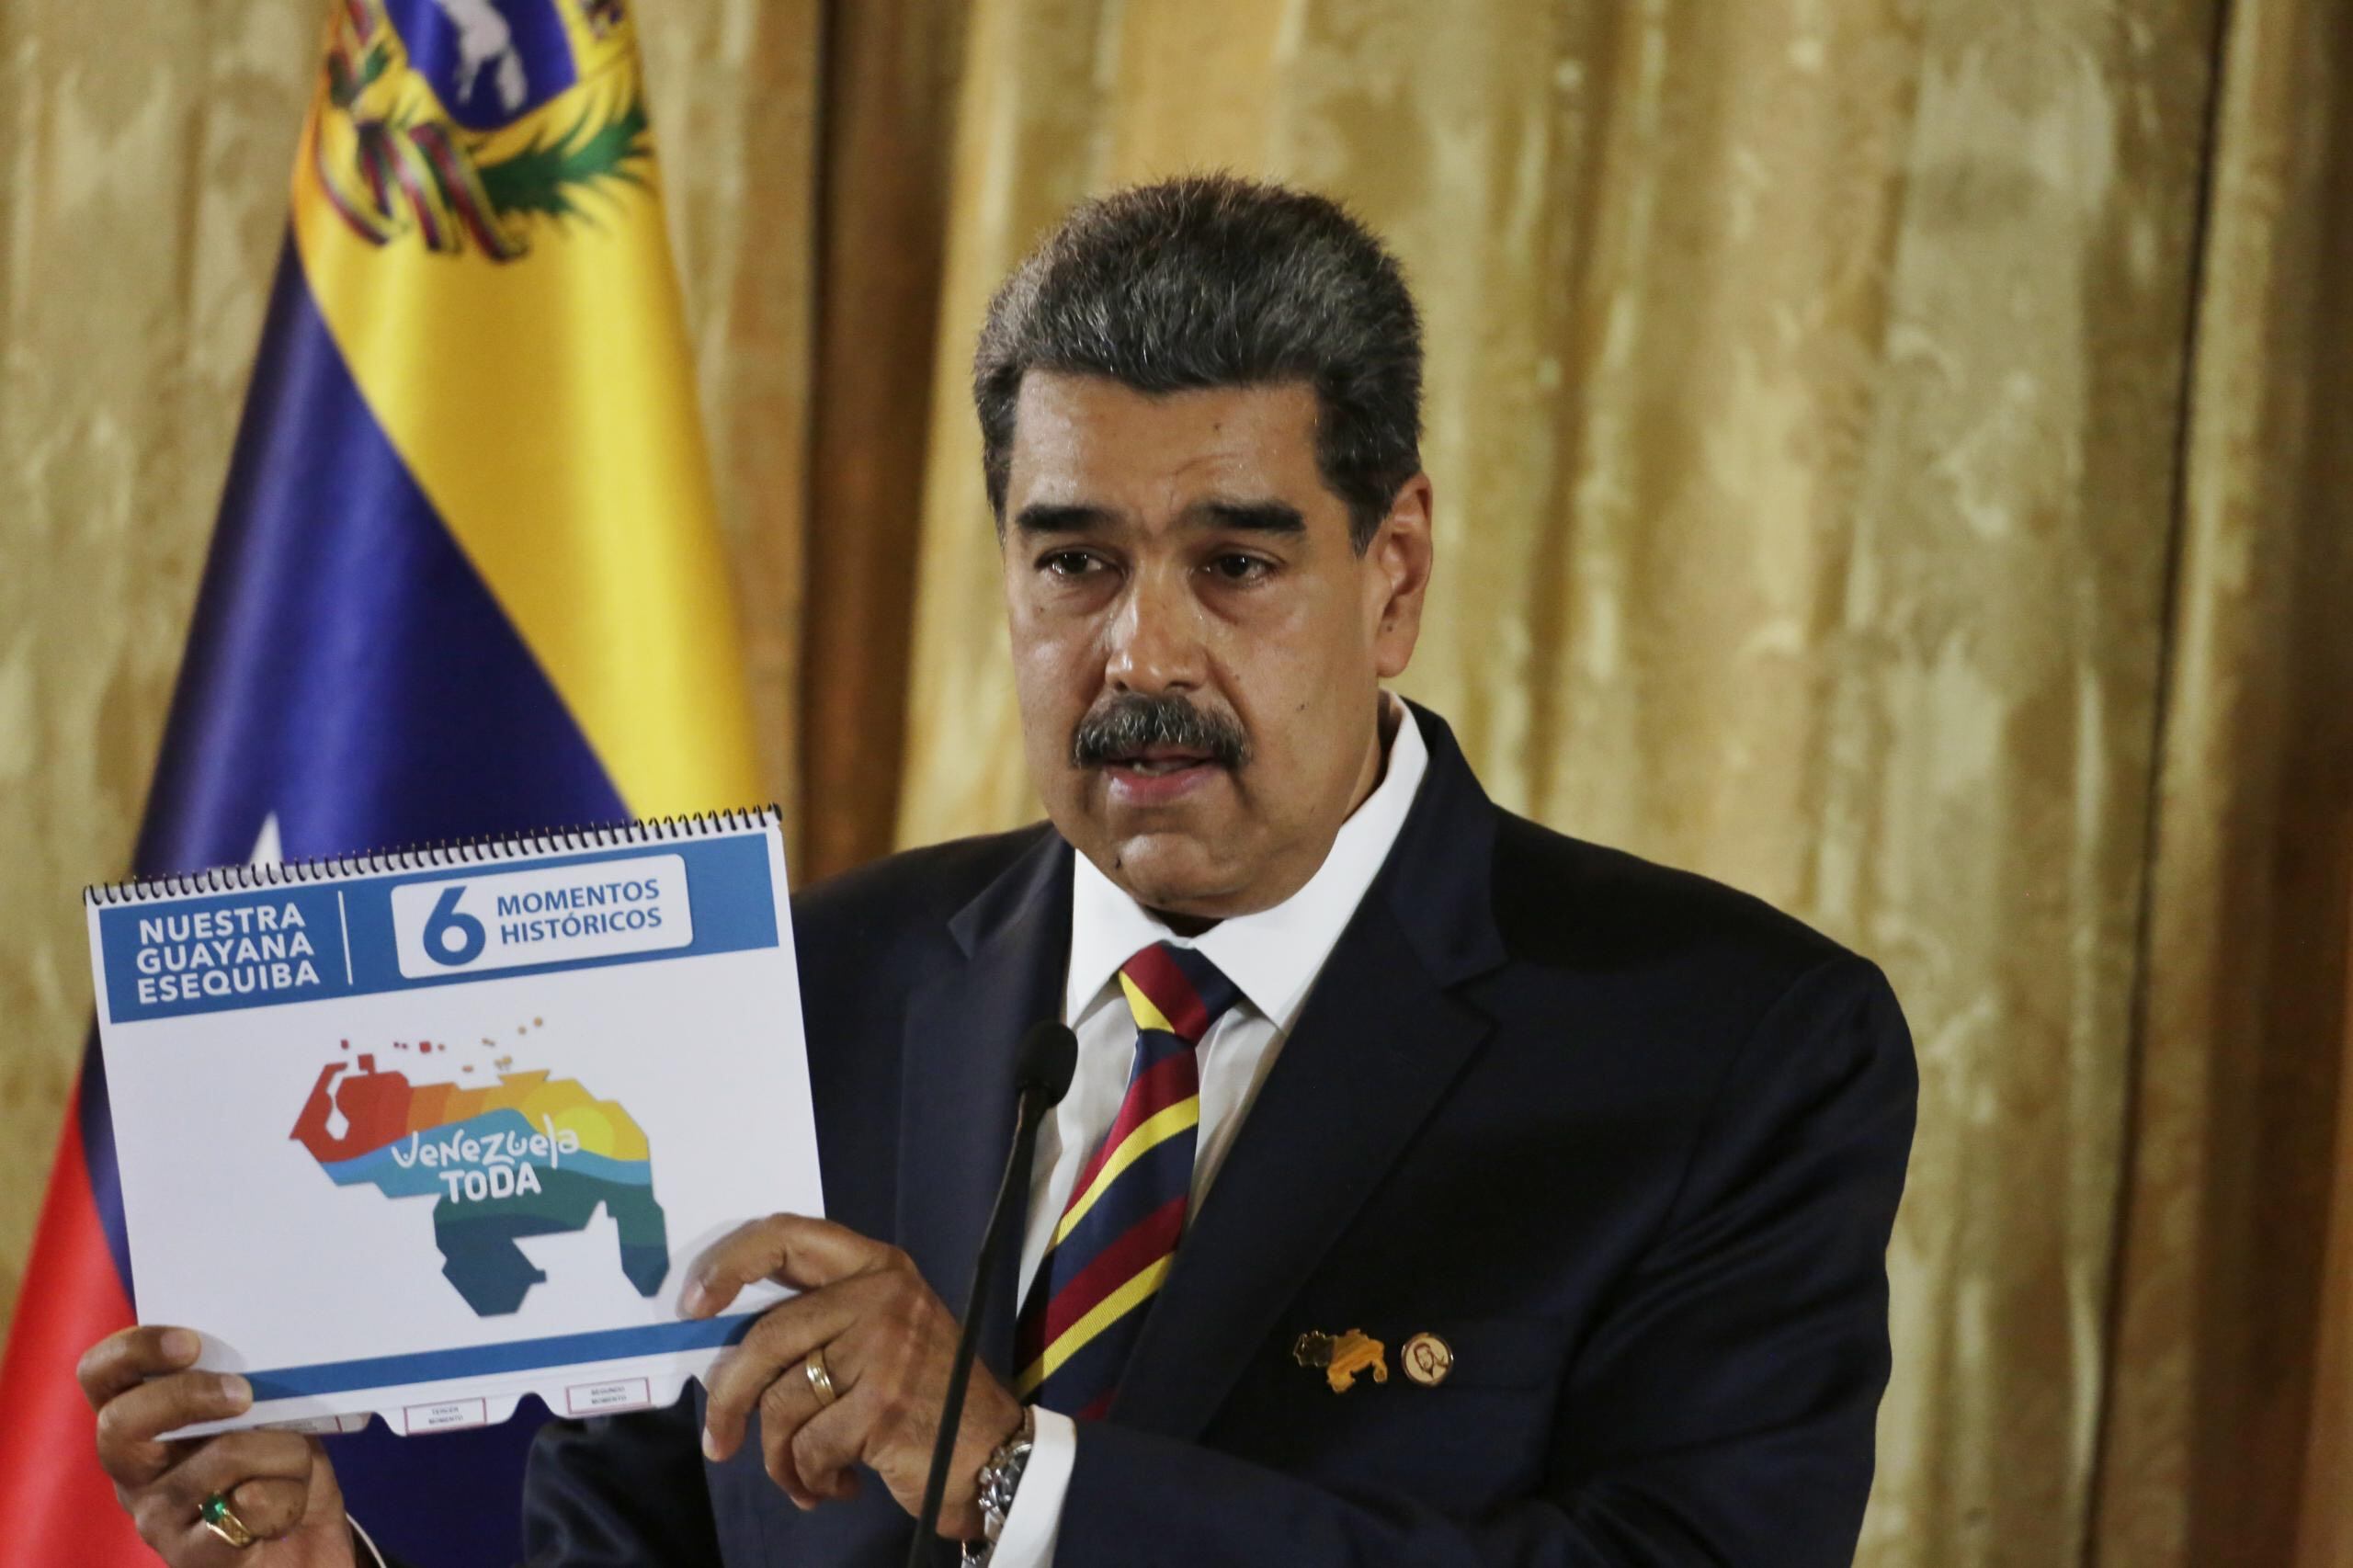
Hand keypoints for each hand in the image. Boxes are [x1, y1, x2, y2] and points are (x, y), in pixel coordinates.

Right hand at [78, 1325, 355, 1566]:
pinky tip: (287, 1510)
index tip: (191, 1343)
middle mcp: (134, 1473)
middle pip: (121, 1424)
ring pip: (221, 1456)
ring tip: (295, 1467)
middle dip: (190, 1395)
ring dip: (285, 1453)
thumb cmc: (279, 1471)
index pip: (100, 1377)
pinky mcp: (190, 1556)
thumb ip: (248, 1386)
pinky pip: (249, 1506)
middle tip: (245, 1395)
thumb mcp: (266, 1416)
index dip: (134, 1350)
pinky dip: (288, 1498)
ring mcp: (156, 1518)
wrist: (302, 1554)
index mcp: (143, 1425)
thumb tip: (262, 1356)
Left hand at [683, 1214, 1023, 1539]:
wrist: (992, 1453)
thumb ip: (818, 1322)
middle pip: (767, 1337)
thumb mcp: (880, 1333)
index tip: (693, 1306)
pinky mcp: (884, 1404)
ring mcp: (885, 1347)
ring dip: (779, 1456)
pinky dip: (809, 1479)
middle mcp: (882, 1295)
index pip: (787, 1235)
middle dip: (730, 1398)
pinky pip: (807, 1447)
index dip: (729, 1263)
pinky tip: (837, 1485)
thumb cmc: (925, 1394)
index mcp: (876, 1266)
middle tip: (717, 1441)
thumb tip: (722, 1346)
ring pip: (781, 1403)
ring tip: (804, 1474)